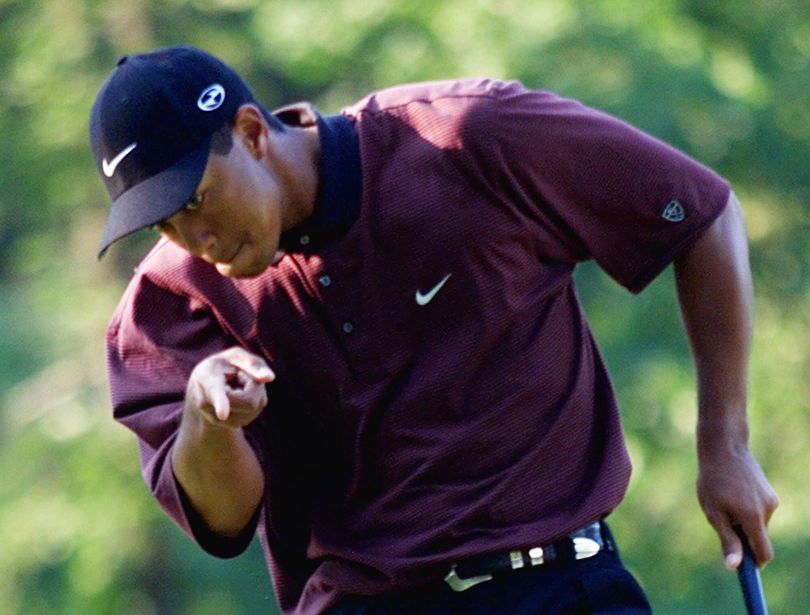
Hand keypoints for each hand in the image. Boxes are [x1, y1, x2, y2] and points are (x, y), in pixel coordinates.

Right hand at [185, 347, 274, 426]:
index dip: (219, 402)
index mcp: (207, 379)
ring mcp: (218, 419)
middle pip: (249, 400)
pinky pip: (255, 408)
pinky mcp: (232, 425)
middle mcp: (207, 403)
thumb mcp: (236, 356)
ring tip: (235, 386)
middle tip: (239, 376)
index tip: (222, 415)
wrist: (203, 386)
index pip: (214, 392)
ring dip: (253, 392)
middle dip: (253, 385)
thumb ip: (253, 364)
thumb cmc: (224, 366)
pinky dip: (253, 399)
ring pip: (255, 404)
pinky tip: (238, 396)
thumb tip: (270, 378)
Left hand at [697, 443, 777, 570]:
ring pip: (757, 522)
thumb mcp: (713, 512)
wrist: (724, 446)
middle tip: (720, 520)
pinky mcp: (769, 491)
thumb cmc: (712, 479)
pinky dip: (746, 509)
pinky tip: (731, 491)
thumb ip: (727, 539)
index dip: (755, 564)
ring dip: (742, 520)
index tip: (745, 569)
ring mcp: (770, 499)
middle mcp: (768, 509)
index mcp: (753, 517)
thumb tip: (734, 566)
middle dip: (743, 537)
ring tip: (723, 499)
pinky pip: (758, 509)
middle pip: (758, 537)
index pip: (764, 552)